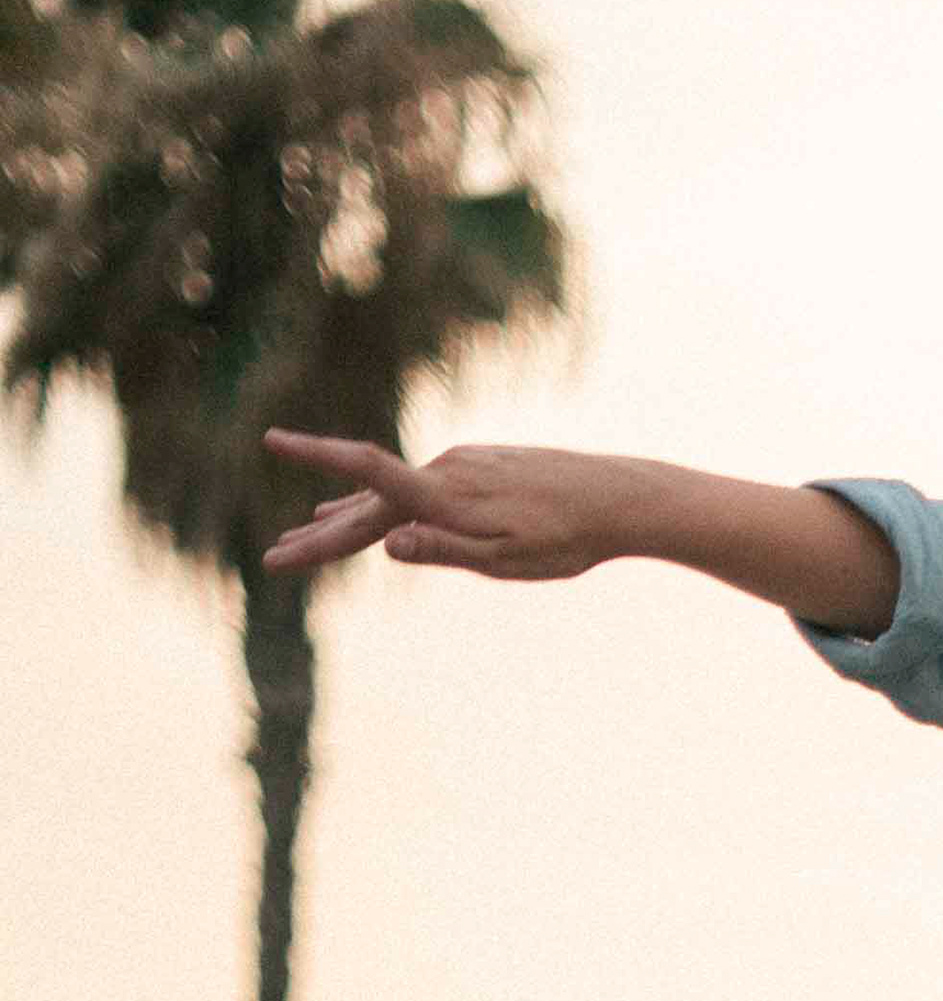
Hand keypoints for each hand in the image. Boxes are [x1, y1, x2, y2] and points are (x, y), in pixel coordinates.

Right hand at [260, 430, 627, 581]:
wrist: (616, 498)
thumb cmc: (564, 539)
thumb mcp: (505, 560)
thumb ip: (443, 550)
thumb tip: (388, 548)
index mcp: (444, 497)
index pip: (367, 476)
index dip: (316, 458)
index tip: (269, 439)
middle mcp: (444, 473)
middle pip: (368, 504)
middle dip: (322, 536)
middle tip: (278, 559)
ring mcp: (460, 467)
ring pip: (392, 496)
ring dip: (350, 518)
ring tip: (310, 533)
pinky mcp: (478, 469)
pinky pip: (418, 489)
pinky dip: (388, 505)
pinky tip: (380, 514)